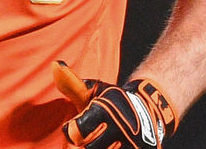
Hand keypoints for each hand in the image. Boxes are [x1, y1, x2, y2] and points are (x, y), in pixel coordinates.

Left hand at [53, 61, 177, 148]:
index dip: (71, 130)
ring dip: (100, 147)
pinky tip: (111, 145)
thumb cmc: (114, 101)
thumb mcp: (96, 90)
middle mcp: (120, 127)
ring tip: (103, 139)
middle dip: (86, 141)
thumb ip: (73, 84)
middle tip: (91, 134)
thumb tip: (55, 65)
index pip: (76, 131)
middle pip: (89, 147)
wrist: (149, 108)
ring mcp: (133, 142)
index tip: (74, 126)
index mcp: (104, 110)